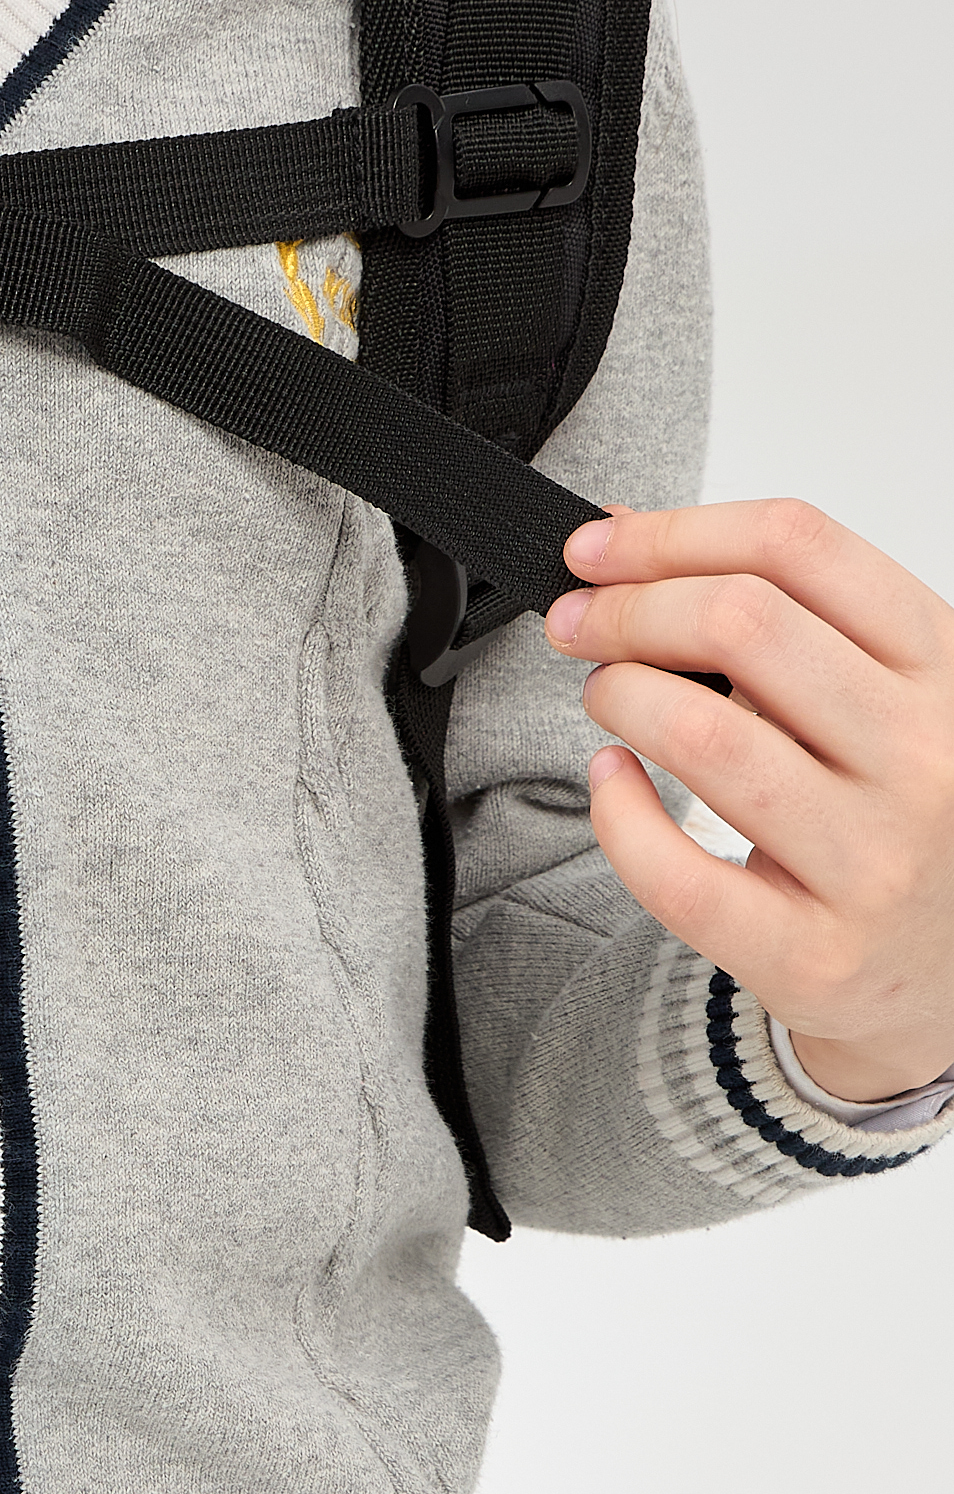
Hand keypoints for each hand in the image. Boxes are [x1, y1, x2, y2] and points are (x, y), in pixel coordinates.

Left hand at [544, 501, 953, 1102]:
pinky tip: (613, 781)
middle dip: (625, 608)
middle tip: (577, 622)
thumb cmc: (898, 803)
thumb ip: (773, 607)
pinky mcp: (815, 953)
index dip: (671, 532)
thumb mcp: (876, 687)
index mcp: (945, 667)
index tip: (596, 549)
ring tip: (608, 697)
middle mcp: (925, 756)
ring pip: (703, 732)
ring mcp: (876, 860)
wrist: (950, 965)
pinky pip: (678, 874)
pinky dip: (617, 814)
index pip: (797, 546)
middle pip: (740, 622)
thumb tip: (622, 528)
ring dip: (618, 694)